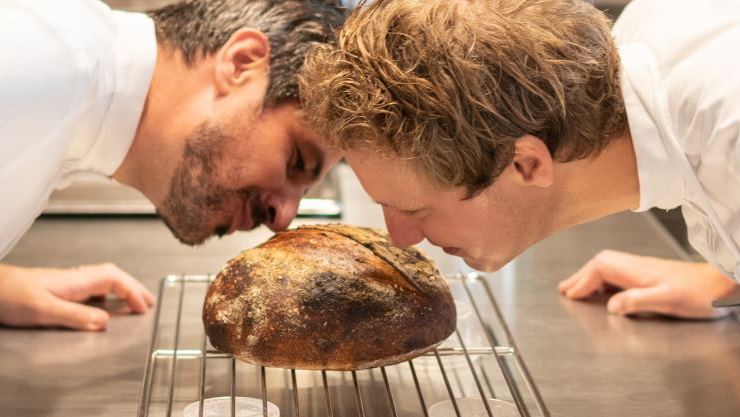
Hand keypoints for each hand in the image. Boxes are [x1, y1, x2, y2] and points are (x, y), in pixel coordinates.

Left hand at [0, 263, 154, 329]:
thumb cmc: (10, 294)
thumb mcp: (44, 309)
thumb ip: (75, 315)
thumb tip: (105, 322)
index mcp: (76, 281)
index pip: (114, 280)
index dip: (132, 292)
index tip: (143, 306)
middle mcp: (74, 279)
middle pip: (113, 276)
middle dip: (133, 287)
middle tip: (148, 301)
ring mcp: (66, 283)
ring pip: (103, 279)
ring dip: (121, 288)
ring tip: (132, 300)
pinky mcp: (57, 289)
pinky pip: (91, 286)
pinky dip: (105, 292)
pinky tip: (101, 302)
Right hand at [558, 250, 737, 318]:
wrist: (722, 283)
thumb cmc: (699, 292)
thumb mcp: (667, 300)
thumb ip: (637, 301)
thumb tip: (611, 305)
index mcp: (636, 270)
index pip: (599, 269)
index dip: (582, 281)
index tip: (570, 294)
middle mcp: (636, 266)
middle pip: (600, 265)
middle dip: (580, 276)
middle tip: (564, 288)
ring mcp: (643, 269)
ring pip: (608, 268)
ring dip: (590, 276)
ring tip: (577, 288)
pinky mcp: (650, 275)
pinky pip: (617, 274)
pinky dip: (603, 280)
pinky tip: (605, 291)